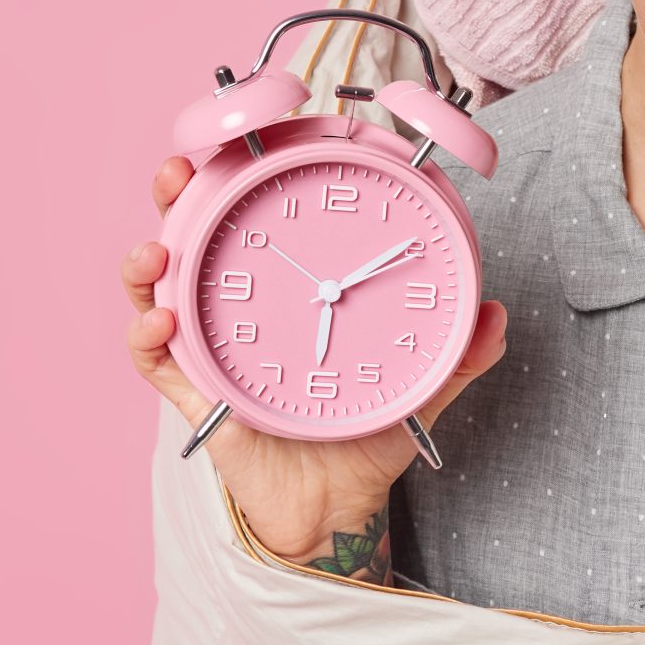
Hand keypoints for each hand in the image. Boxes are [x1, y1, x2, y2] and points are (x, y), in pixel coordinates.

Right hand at [121, 154, 508, 561]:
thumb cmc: (367, 433)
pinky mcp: (199, 396)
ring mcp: (213, 351)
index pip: (258, 220)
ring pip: (161, 293)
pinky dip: (148, 336)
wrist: (340, 504)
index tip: (244, 140)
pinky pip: (159, 363)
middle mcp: (242, 312)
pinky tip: (160, 321)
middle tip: (177, 174)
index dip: (243, 178)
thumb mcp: (420, 383)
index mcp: (291, 290)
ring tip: (154, 249)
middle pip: (194, 239)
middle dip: (177, 198)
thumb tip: (497, 313)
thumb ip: (460, 351)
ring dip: (147, 265)